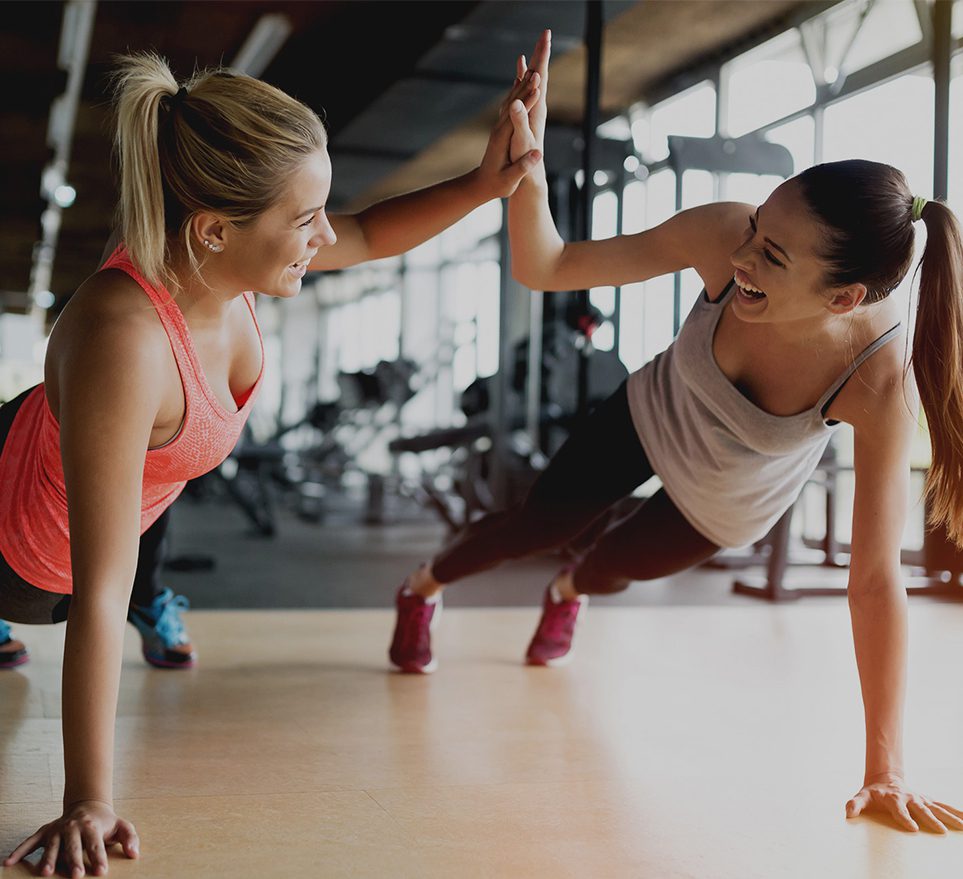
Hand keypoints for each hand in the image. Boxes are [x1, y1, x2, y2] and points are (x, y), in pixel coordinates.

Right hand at [3, 800, 139, 876]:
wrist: (88, 805)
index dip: (99, 858)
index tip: (101, 871)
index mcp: (92, 827)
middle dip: (74, 861)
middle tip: (76, 876)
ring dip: (48, 859)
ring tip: (45, 873)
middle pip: (73, 846)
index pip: (96, 845)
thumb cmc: (105, 822)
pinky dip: (19, 851)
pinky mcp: (45, 832)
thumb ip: (130, 838)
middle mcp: (73, 828)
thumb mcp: (121, 826)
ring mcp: (57, 830)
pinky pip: (30, 842)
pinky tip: (8, 862)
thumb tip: (134, 854)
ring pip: (52, 845)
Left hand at [475, 46, 543, 197]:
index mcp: (502, 140)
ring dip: (523, 86)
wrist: (480, 184)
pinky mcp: (502, 128)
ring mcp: (499, 127)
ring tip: (535, 70)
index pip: (516, 117)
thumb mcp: (509, 180)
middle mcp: (499, 129)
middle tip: (539, 70)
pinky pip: (510, 106)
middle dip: (526, 87)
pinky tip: (522, 82)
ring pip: (512, 101)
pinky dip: (518, 93)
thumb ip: (522, 167)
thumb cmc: (496, 185)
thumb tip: (538, 154)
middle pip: (514, 103)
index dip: (527, 103)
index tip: (538, 89)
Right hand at [514, 29, 551, 160]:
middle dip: (542, 54)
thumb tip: (516, 102)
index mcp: (536, 110)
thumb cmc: (525, 162)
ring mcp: (531, 113)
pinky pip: (524, 93)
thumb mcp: (521, 141)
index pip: (541, 78)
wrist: (529, 179)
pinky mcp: (525, 118)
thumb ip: (520, 121)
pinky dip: (522, 80)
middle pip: (541, 75)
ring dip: (534, 64)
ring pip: (533, 82)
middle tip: (545, 32)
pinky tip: (521, 74)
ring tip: (535, 47)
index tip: (545, 38)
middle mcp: (536, 109)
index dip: (542, 58)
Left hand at [846, 774, 962, 832]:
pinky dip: (956, 812)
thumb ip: (854, 804)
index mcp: (893, 799)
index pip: (899, 810)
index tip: (913, 828)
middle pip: (921, 810)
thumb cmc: (873, 793)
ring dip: (950, 817)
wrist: (885, 779)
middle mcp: (909, 798)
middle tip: (941, 831)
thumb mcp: (861, 797)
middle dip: (930, 820)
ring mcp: (920, 799)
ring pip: (937, 808)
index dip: (905, 818)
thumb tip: (848, 814)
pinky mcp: (928, 801)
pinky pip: (944, 807)